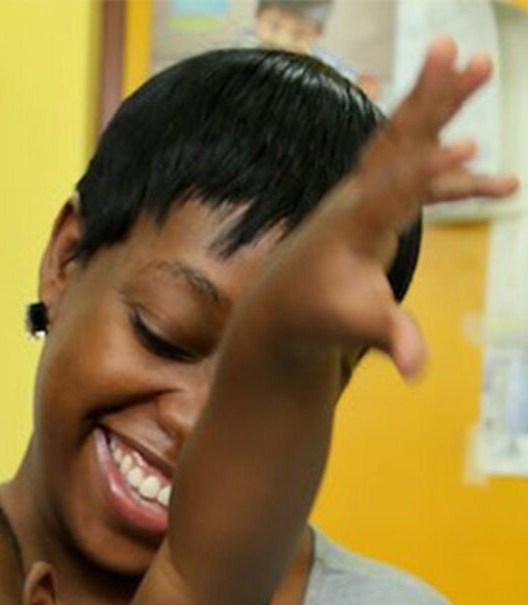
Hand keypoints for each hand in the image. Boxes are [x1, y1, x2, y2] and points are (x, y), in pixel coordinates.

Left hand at [251, 38, 515, 377]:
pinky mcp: (377, 196)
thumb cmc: (317, 317)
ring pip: (406, 138)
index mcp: (352, 225)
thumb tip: (416, 371)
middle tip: (459, 53)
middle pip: (399, 141)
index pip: (394, 191)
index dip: (430, 171)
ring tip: (476, 59)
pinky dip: (454, 169)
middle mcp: (356, 197)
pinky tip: (503, 188)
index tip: (468, 149)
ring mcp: (365, 191)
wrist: (281, 308)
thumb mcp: (355, 329)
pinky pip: (417, 167)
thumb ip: (391, 340)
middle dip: (431, 99)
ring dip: (439, 100)